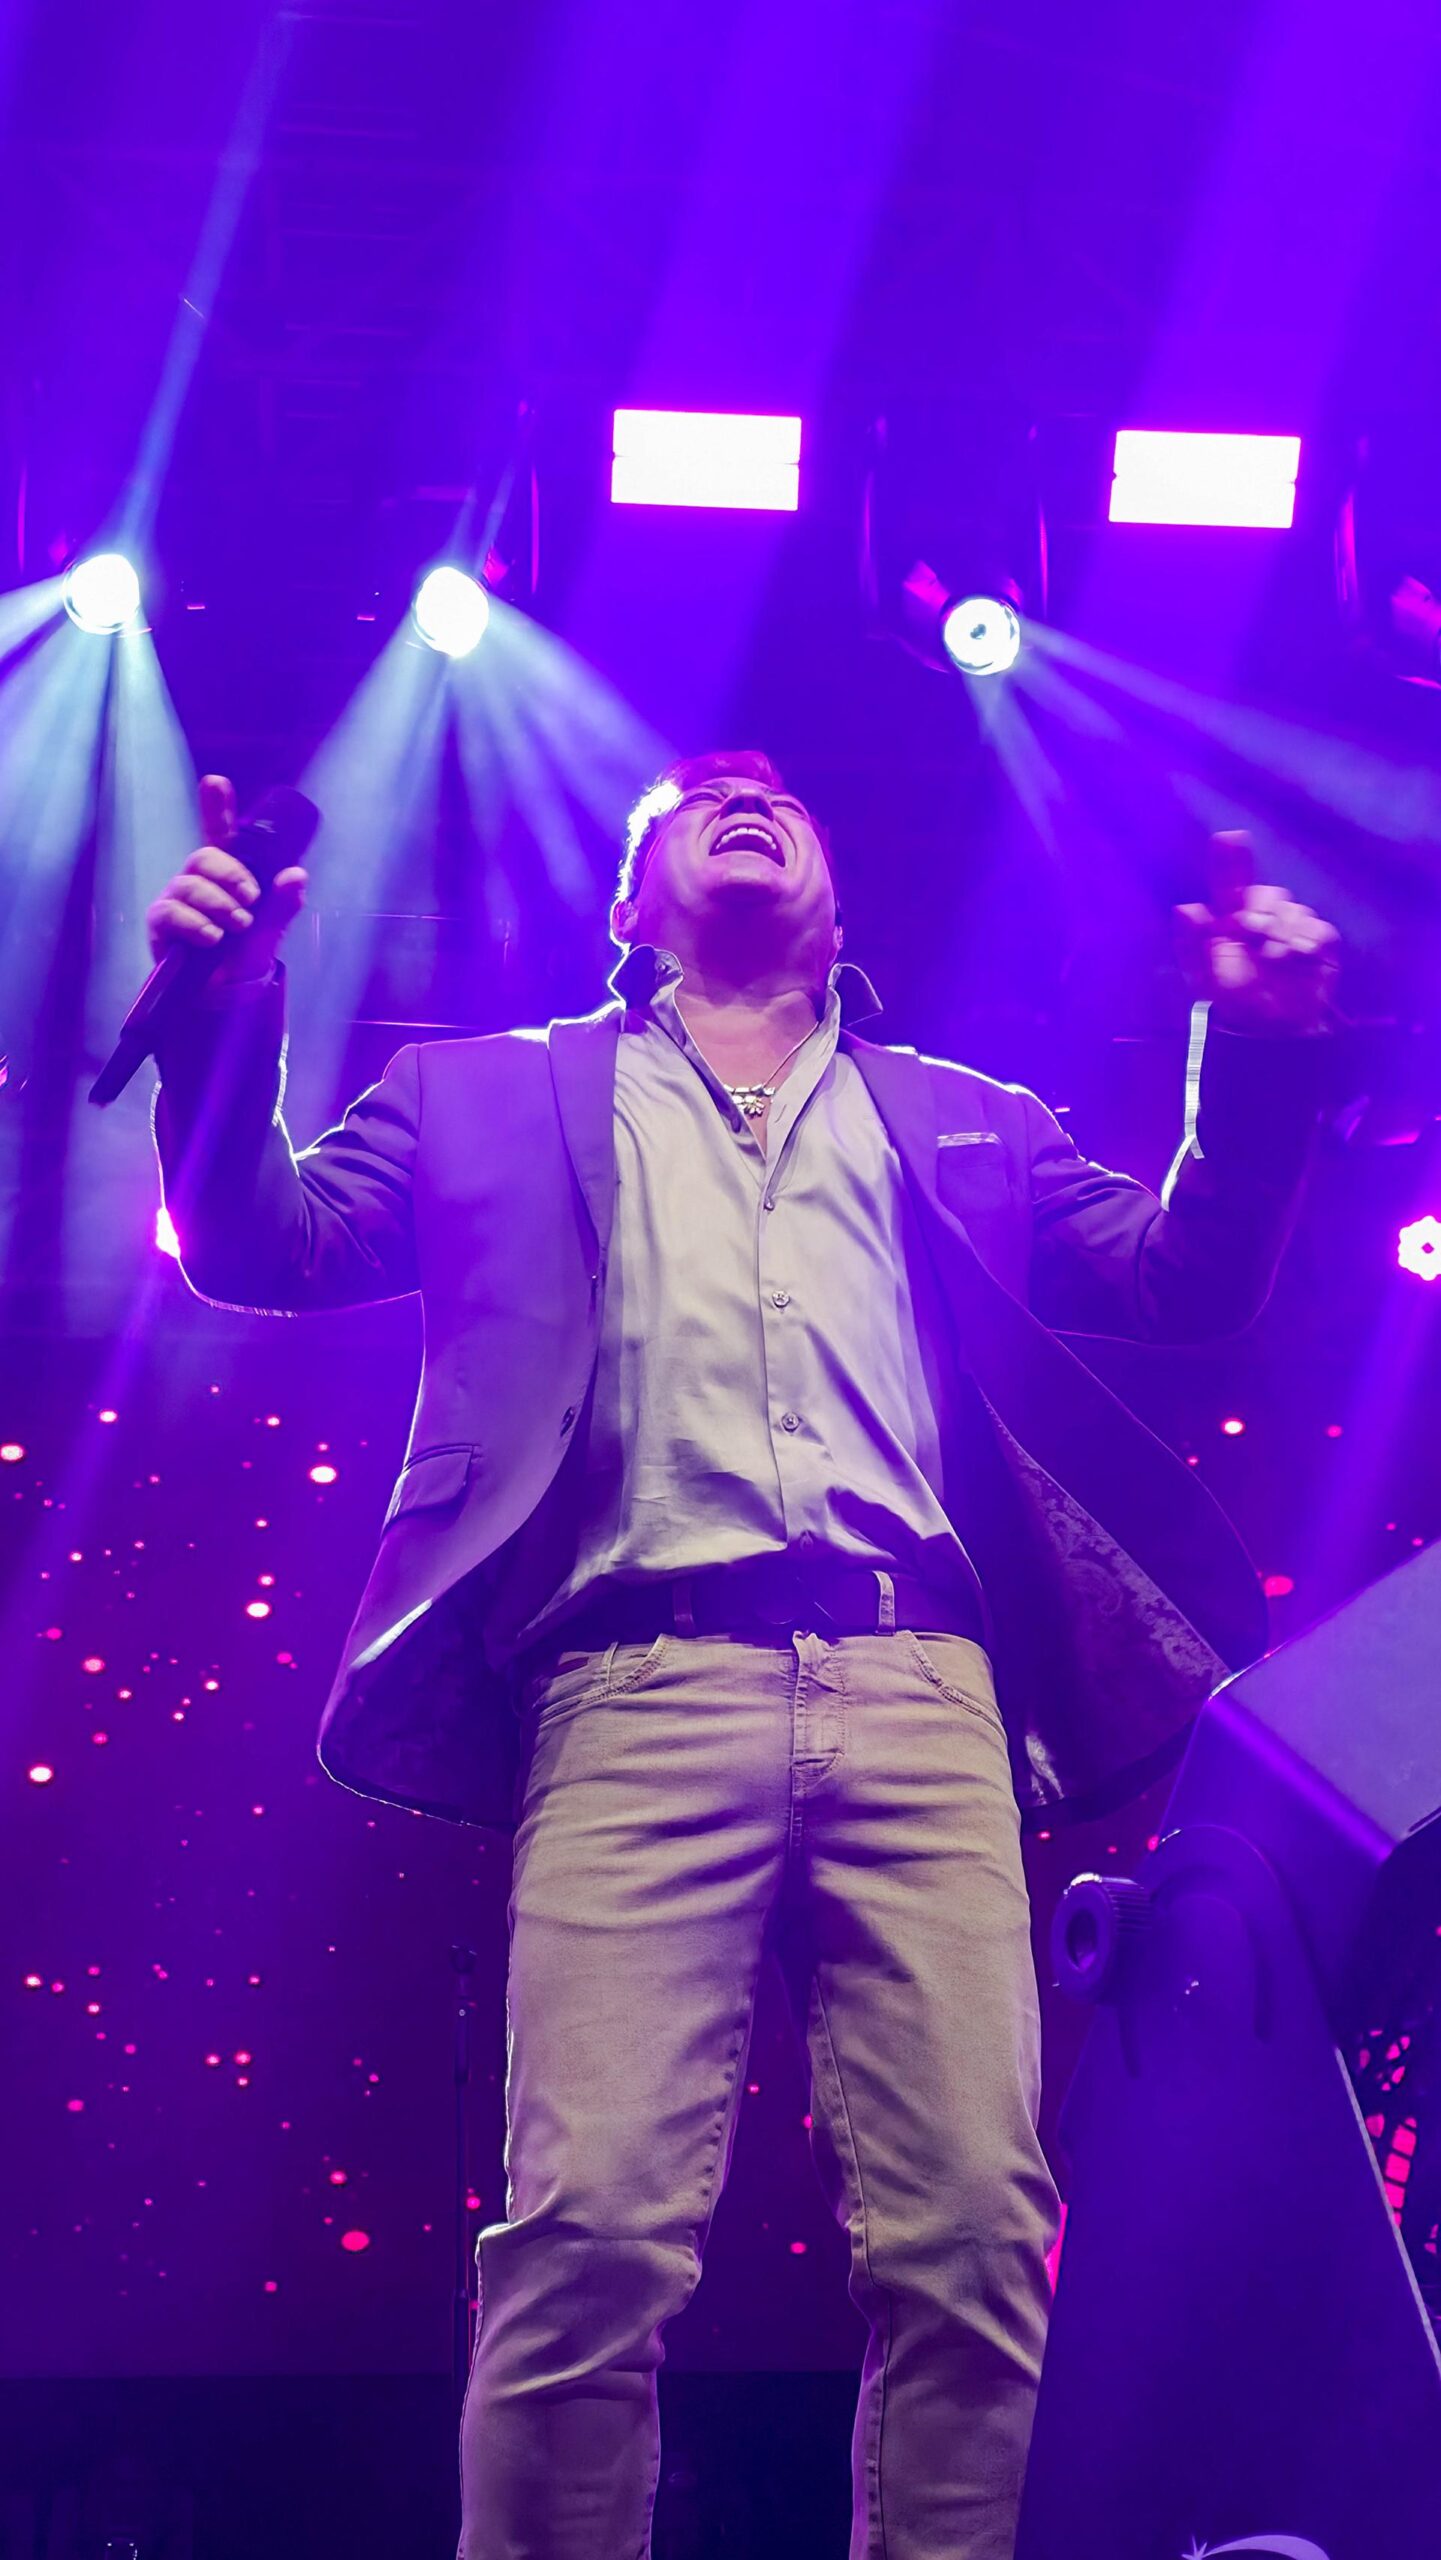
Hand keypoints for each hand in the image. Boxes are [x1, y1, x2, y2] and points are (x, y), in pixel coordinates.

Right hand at [146, 775, 307, 982]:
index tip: (215, 782)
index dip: (216, 808)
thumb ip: (281, 906)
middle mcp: (198, 882)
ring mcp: (176, 900)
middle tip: (251, 899)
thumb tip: (297, 875)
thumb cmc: (244, 958)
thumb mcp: (269, 933)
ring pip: (190, 884)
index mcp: (226, 876)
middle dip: (231, 874)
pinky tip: (212, 937)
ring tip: (237, 926)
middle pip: (205, 856)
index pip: (220, 835)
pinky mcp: (161, 925)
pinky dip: (195, 923)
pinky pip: (170, 912)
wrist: (224, 998)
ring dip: (218, 903)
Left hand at [1175, 831, 1339, 1034]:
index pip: (1232, 883)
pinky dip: (1308, 941)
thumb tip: (1186, 906)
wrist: (1273, 1031)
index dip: (1231, 859)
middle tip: (1253, 933)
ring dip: (1282, 932)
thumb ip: (1193, 944)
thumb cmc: (1236, 1006)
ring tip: (1275, 960)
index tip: (1230, 837)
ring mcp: (1293, 930)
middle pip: (1269, 893)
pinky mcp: (1320, 943)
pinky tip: (1298, 959)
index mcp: (1232, 924)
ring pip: (1294, 909)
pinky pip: (1318, 928)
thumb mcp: (1206, 980)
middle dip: (1263, 910)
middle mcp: (1263, 921)